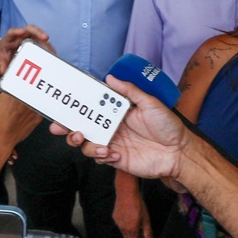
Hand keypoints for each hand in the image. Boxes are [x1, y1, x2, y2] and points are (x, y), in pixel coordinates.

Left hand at [0, 24, 51, 74]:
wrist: (3, 56)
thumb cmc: (0, 56)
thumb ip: (0, 64)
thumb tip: (4, 70)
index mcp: (9, 38)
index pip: (12, 32)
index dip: (17, 31)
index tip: (22, 32)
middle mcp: (20, 36)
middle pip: (30, 29)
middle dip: (38, 32)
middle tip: (46, 37)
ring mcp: (29, 39)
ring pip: (38, 36)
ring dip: (45, 42)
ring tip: (51, 50)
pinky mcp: (34, 45)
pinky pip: (41, 44)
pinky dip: (47, 49)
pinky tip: (52, 55)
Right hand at [0, 79, 41, 148]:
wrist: (0, 138)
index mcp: (15, 92)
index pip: (23, 77)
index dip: (24, 73)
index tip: (23, 71)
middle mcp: (26, 99)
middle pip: (34, 85)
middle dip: (33, 80)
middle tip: (34, 76)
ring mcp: (34, 108)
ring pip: (40, 95)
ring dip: (38, 91)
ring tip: (38, 87)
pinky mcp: (38, 117)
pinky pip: (41, 106)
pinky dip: (39, 103)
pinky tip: (38, 101)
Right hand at [51, 75, 190, 181]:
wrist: (179, 152)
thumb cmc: (168, 125)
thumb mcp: (150, 103)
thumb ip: (129, 91)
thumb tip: (110, 78)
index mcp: (117, 111)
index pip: (92, 106)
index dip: (76, 106)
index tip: (63, 103)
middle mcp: (111, 126)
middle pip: (82, 126)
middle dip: (66, 127)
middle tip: (58, 127)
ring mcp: (112, 143)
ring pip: (86, 143)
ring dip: (84, 143)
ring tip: (95, 144)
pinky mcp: (115, 159)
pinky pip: (98, 158)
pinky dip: (100, 156)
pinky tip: (113, 154)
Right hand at [113, 174, 152, 237]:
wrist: (126, 192)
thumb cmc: (138, 204)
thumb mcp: (146, 218)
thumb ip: (148, 231)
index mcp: (131, 229)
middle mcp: (123, 228)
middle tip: (142, 237)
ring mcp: (117, 223)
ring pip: (124, 233)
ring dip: (130, 234)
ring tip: (137, 225)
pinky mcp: (115, 217)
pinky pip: (121, 226)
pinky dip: (126, 227)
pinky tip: (130, 219)